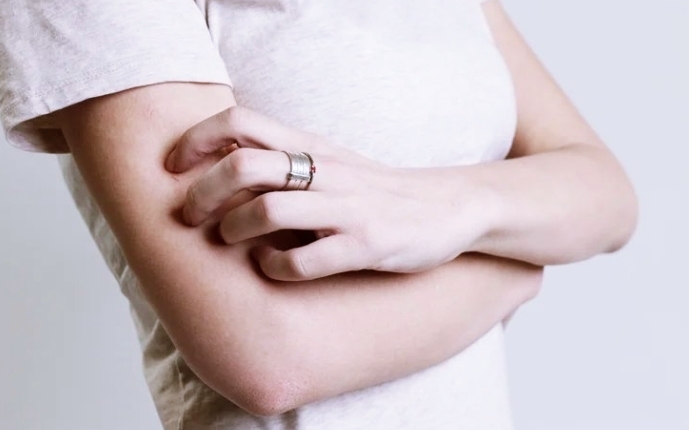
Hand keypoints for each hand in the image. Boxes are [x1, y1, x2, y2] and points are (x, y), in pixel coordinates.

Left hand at [166, 107, 493, 280]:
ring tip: (231, 240)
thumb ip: (283, 160)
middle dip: (202, 193)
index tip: (176, 168)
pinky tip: (275, 268)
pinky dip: (276, 267)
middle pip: (244, 165)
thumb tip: (219, 169)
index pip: (240, 122)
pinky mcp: (366, 246)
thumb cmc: (376, 189)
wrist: (447, 207)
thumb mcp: (330, 162)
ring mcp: (347, 208)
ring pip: (269, 210)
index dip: (196, 141)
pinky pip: (305, 259)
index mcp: (312, 146)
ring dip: (235, 229)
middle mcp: (326, 172)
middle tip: (190, 215)